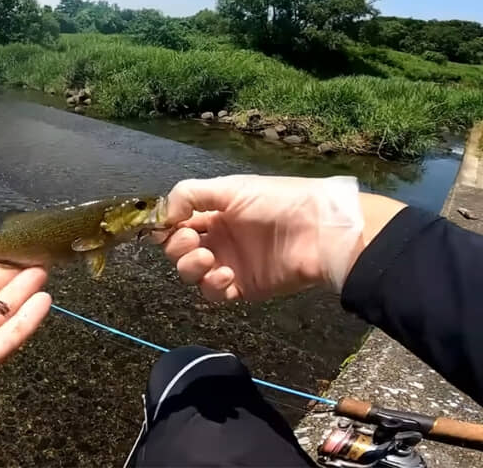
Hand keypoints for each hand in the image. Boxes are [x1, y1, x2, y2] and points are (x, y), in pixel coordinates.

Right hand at [158, 175, 372, 301]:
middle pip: (178, 251)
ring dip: (191, 267)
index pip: (177, 224)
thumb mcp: (232, 187)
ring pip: (191, 274)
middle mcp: (218, 238)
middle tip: (194, 242)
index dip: (166, 227)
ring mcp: (229, 264)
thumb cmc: (277, 201)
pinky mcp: (242, 287)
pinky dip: (212, 285)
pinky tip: (226, 274)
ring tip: (208, 258)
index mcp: (214, 213)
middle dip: (178, 247)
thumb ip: (191, 194)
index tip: (164, 227)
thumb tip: (164, 214)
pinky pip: (213, 293)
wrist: (318, 230)